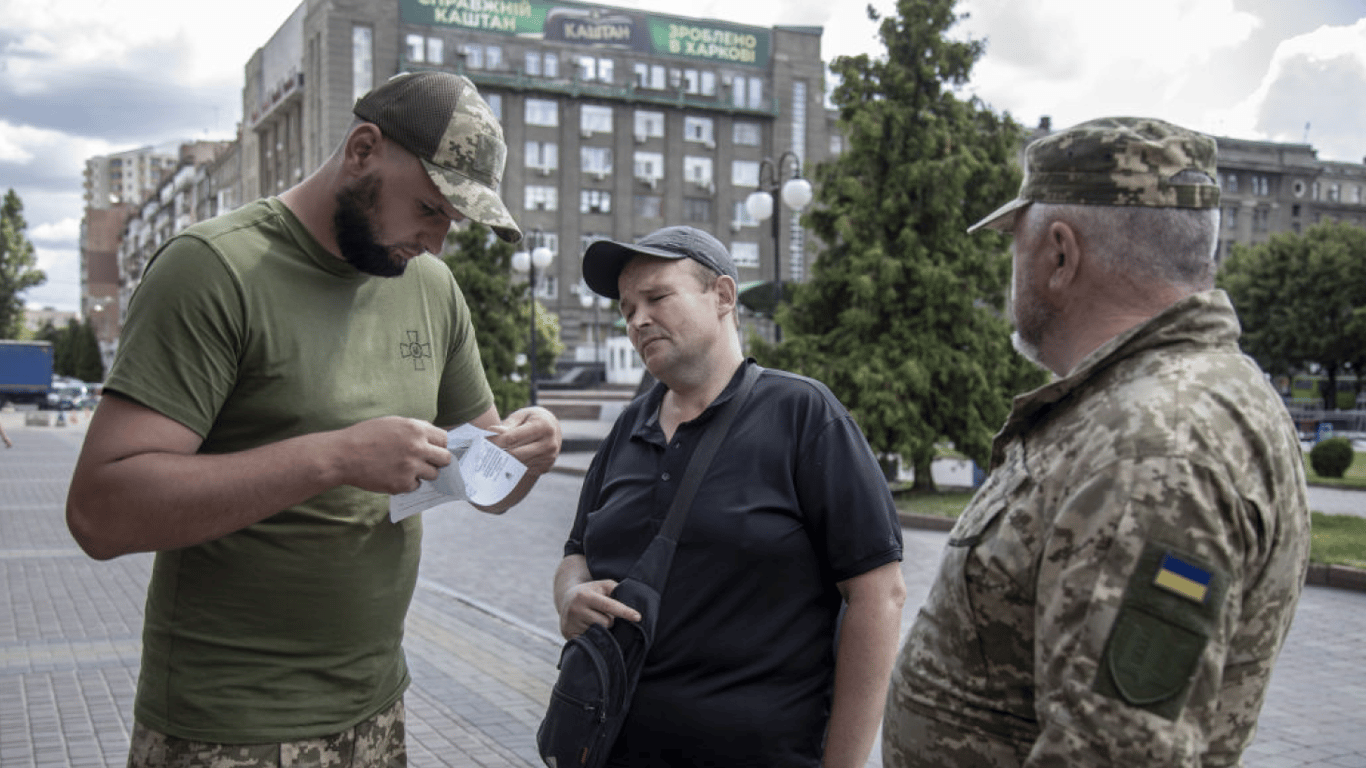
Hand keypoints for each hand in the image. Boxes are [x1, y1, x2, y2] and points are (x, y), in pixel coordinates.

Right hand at [332, 416, 450, 493]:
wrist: (343, 455)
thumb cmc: (366, 436)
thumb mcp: (393, 423)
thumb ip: (416, 430)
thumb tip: (435, 439)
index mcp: (416, 429)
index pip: (445, 439)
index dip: (441, 445)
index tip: (436, 450)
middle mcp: (417, 448)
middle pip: (445, 459)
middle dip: (438, 461)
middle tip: (427, 462)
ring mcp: (410, 467)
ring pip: (433, 475)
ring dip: (423, 473)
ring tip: (406, 468)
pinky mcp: (402, 484)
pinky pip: (415, 486)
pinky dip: (408, 483)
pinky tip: (394, 475)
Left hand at [485, 406, 560, 475]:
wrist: (554, 428)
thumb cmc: (533, 419)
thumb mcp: (522, 415)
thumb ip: (508, 425)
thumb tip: (493, 432)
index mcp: (543, 426)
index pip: (513, 438)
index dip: (496, 441)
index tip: (484, 442)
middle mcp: (549, 444)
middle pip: (515, 454)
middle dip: (498, 453)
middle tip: (485, 452)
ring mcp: (549, 458)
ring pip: (518, 463)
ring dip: (505, 461)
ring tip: (494, 456)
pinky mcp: (546, 467)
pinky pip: (524, 469)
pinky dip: (514, 465)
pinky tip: (509, 460)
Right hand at [557, 579, 640, 638]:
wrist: (565, 599)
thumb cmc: (591, 591)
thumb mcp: (602, 585)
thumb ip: (616, 589)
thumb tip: (631, 599)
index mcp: (585, 595)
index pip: (608, 605)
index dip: (624, 612)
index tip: (638, 617)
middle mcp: (575, 609)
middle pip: (606, 622)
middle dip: (610, 620)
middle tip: (603, 614)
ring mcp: (570, 623)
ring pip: (599, 633)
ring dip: (602, 628)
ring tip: (594, 619)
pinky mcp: (568, 634)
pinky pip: (590, 640)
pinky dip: (594, 636)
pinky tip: (588, 627)